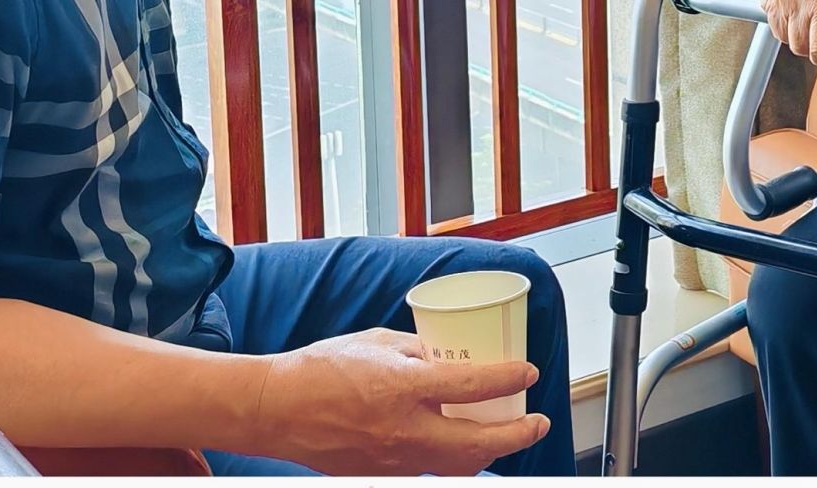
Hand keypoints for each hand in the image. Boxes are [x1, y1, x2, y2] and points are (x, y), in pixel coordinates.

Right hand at [249, 327, 548, 475]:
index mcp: (402, 387)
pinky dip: (451, 461)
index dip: (509, 379)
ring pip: (457, 466)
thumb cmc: (321, 369)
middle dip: (517, 436)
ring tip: (506, 437)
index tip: (528, 373)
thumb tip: (451, 353)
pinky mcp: (381, 475)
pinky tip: (460, 447)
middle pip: (477, 443)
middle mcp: (403, 429)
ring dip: (489, 453)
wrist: (278, 409)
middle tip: (538, 423)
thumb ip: (418, 351)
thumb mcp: (376, 342)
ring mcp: (393, 459)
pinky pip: (428, 470)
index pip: (472, 385)